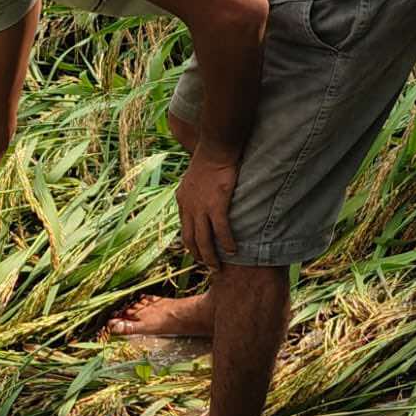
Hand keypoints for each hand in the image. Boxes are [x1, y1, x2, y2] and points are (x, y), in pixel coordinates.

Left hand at [176, 145, 239, 269]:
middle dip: (199, 255)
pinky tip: (232, 252)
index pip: (185, 227)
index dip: (191, 243)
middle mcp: (189, 207)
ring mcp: (201, 208)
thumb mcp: (195, 175)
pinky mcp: (216, 206)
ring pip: (204, 240)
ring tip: (217, 267)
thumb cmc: (209, 157)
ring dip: (211, 256)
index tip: (198, 252)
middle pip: (191, 239)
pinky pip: (221, 231)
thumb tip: (203, 192)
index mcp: (182, 200)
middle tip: (208, 266)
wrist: (215, 148)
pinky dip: (226, 243)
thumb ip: (197, 188)